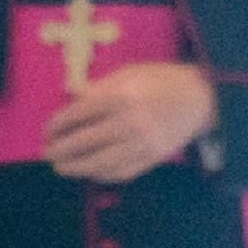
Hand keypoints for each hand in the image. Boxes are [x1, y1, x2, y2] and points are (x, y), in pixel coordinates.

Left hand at [44, 59, 220, 184]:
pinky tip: (91, 172)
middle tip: (47, 153)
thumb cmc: (160, 80)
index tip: (47, 131)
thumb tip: (70, 96)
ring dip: (77, 168)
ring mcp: (142, 142)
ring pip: (101, 161)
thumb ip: (99, 86)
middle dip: (62, 149)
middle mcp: (129, 121)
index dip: (58, 124)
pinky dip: (103, 174)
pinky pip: (122, 171)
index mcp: (121, 95)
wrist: (199, 98)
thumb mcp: (128, 73)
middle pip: (86, 141)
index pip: (80, 113)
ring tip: (62, 168)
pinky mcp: (152, 158)